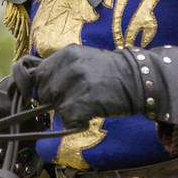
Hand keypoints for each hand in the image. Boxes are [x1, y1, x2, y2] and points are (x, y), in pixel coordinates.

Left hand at [29, 45, 143, 129]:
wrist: (138, 79)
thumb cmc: (109, 72)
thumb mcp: (82, 59)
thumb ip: (62, 68)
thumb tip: (39, 84)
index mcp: (66, 54)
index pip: (39, 74)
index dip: (45, 87)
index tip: (54, 94)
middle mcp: (70, 65)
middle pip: (45, 92)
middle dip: (56, 101)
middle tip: (75, 101)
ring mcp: (78, 82)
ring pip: (57, 107)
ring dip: (68, 112)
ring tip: (84, 107)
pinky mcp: (87, 100)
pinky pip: (68, 119)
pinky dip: (76, 123)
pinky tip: (88, 117)